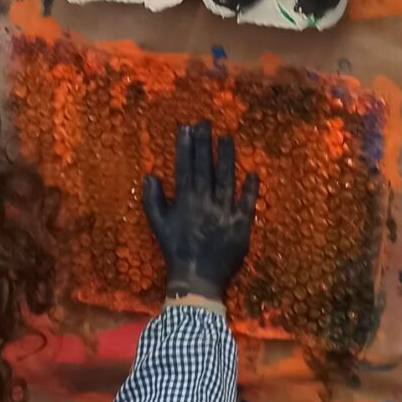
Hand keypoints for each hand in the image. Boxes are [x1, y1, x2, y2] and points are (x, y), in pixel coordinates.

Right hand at [142, 122, 258, 299]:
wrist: (197, 279)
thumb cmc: (175, 251)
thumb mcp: (158, 226)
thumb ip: (153, 200)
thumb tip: (150, 175)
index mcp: (185, 202)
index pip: (185, 168)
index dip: (185, 147)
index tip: (186, 128)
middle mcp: (205, 202)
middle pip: (205, 168)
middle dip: (204, 144)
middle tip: (206, 123)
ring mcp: (224, 212)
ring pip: (226, 179)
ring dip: (227, 157)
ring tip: (227, 138)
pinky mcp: (241, 224)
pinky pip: (247, 202)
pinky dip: (250, 188)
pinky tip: (252, 172)